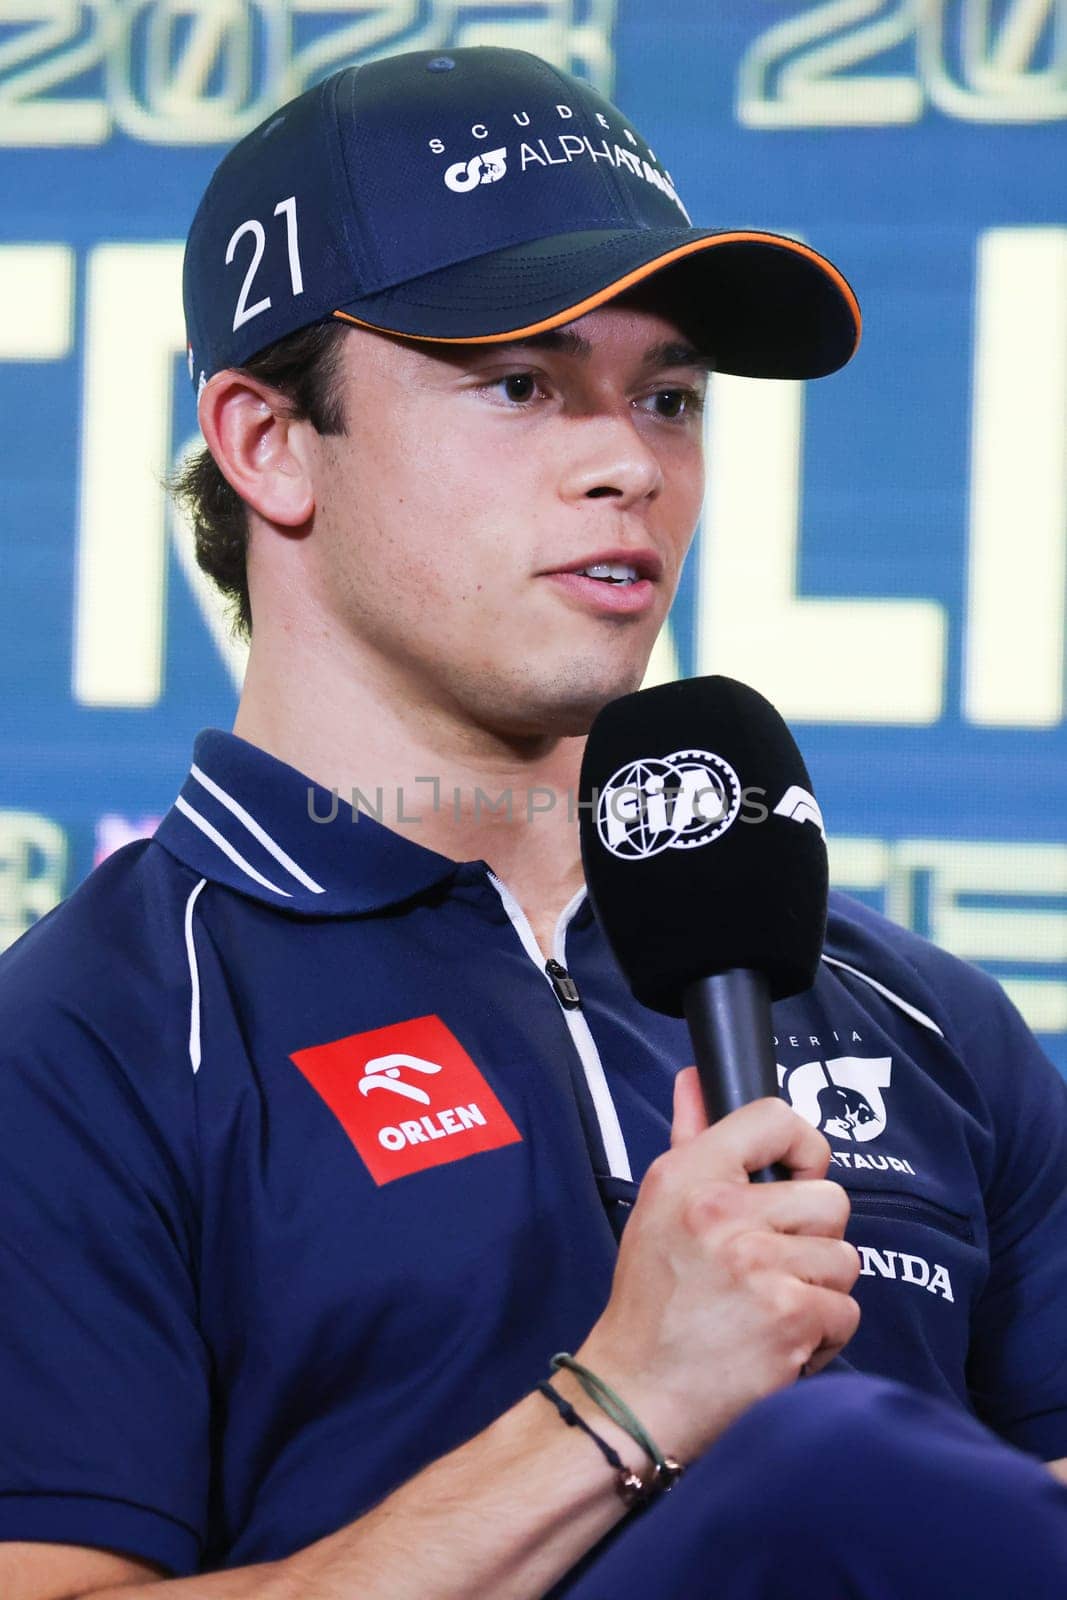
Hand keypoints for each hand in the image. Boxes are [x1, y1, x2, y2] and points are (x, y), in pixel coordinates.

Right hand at [577, 1067, 860, 1462]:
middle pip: (829, 1200)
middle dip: (812, 1240)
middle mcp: (723, 1211)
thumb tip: (694, 1079)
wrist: (636, 1395)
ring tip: (770, 1309)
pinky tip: (779, 1344)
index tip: (797, 1177)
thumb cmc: (650, 1301)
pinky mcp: (790, 1318)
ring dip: (818, 1292)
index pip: (776, 1118)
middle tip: (770, 1268)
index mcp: (690, 1175)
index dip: (804, 1147)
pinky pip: (845, 1311)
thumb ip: (688, 1138)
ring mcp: (759, 1265)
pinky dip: (822, 1337)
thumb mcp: (656, 1206)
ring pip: (843, 1259)